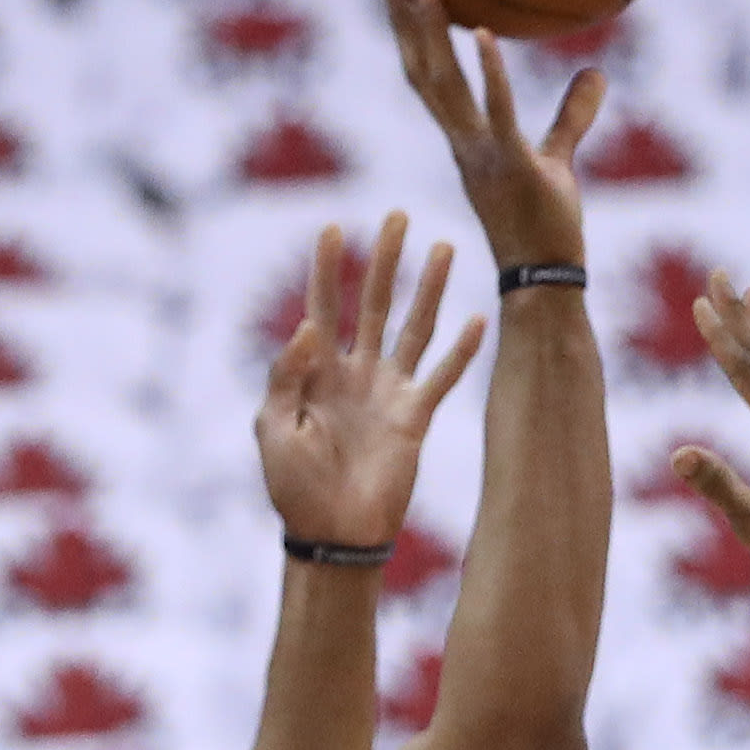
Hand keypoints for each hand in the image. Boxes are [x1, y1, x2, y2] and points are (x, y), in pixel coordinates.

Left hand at [259, 214, 480, 552]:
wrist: (332, 533)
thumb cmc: (293, 486)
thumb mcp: (272, 427)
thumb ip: (285, 376)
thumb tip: (307, 326)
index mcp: (316, 372)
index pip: (322, 307)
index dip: (326, 268)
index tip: (332, 227)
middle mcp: (356, 373)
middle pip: (373, 303)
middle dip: (385, 260)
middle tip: (397, 217)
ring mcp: (389, 392)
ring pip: (413, 328)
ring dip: (429, 289)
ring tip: (443, 247)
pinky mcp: (415, 417)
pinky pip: (443, 376)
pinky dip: (461, 350)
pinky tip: (477, 318)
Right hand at [387, 0, 604, 270]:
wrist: (545, 281)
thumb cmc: (548, 227)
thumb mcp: (558, 162)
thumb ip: (573, 117)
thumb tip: (597, 73)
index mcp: (466, 141)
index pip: (428, 80)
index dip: (410, 39)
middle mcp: (463, 143)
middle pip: (422, 73)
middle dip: (403, 25)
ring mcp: (482, 154)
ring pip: (445, 86)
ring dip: (431, 35)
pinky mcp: (511, 164)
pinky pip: (496, 111)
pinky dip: (488, 72)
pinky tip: (481, 32)